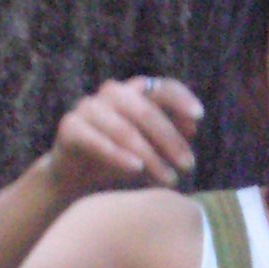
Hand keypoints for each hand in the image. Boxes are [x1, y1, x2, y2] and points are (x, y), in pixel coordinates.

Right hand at [45, 76, 202, 201]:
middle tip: (188, 166)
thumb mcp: (151, 149)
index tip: (199, 116)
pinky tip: (136, 169)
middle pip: (145, 110)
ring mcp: (88, 108)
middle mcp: (111, 93)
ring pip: (124, 128)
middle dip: (170, 139)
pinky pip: (97, 141)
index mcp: (134, 92)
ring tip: (168, 180)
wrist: (75, 178)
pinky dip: (118, 155)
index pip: (162, 87)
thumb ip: (169, 137)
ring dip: (150, 155)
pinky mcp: (70, 127)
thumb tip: (191, 128)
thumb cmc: (120, 160)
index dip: (181, 99)